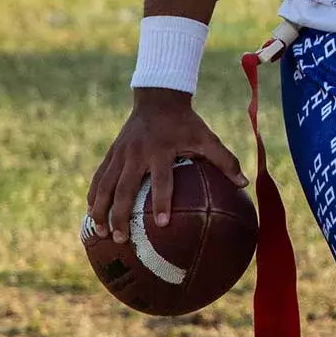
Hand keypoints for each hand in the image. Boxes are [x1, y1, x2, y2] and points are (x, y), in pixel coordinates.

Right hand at [87, 89, 247, 242]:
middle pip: (124, 188)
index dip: (162, 201)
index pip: (161, 180)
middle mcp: (137, 153)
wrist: (158, 97)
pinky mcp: (112, 153)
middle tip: (121, 239)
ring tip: (101, 233)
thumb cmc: (185, 122)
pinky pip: (99, 177)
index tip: (162, 224)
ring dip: (101, 209)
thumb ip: (224, 160)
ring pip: (105, 185)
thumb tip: (244, 184)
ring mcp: (121, 153)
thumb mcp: (206, 136)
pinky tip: (90, 214)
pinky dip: (93, 195)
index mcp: (161, 150)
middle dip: (120, 215)